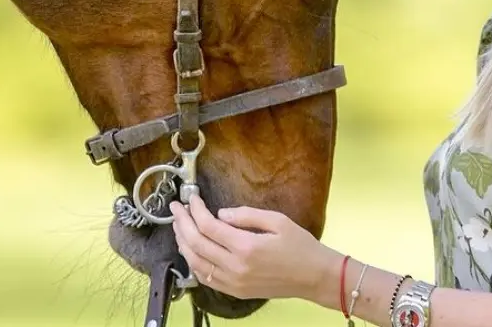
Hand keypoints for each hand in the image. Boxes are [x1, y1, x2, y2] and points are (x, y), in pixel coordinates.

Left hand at [169, 195, 339, 301]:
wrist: (314, 277)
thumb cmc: (300, 247)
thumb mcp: (277, 220)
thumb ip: (246, 215)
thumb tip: (220, 214)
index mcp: (246, 246)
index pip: (208, 226)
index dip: (195, 210)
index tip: (191, 198)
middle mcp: (236, 267)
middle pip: (196, 243)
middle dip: (182, 223)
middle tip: (176, 209)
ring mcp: (234, 282)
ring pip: (196, 263)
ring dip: (183, 243)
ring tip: (179, 227)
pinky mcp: (236, 291)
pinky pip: (206, 278)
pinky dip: (194, 263)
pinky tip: (191, 250)